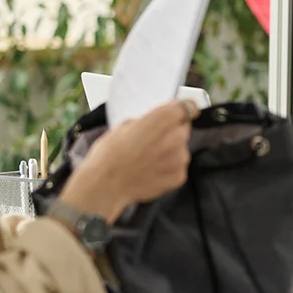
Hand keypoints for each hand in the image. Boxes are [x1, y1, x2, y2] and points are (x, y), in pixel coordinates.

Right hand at [58, 100, 197, 223]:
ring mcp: (179, 159)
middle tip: (153, 140)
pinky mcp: (179, 176)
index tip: (179, 112)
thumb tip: (155, 123)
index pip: (187, 107)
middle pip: (183, 128)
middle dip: (171, 131)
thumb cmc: (109, 155)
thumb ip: (148, 121)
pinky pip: (178, 167)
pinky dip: (168, 168)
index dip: (182, 109)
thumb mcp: (125, 126)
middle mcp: (175, 137)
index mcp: (162, 119)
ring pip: (181, 148)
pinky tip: (151, 171)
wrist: (105, 186)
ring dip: (170, 151)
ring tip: (149, 158)